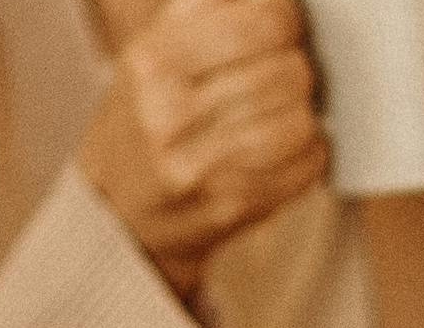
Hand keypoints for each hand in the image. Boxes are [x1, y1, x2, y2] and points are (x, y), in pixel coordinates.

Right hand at [78, 0, 327, 298]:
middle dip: (295, 71)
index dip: (286, 22)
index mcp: (155, 57)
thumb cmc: (149, 117)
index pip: (265, 21)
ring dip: (302, 115)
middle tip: (280, 77)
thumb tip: (283, 2)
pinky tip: (285, 150)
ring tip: (281, 114)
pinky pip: (305, 166)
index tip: (278, 30)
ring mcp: (197, 165)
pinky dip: (309, 153)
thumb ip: (214, 14)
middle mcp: (168, 110)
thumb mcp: (158, 51)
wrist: (115, 211)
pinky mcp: (228, 206)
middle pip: (289, 71)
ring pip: (300, 121)